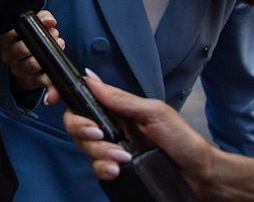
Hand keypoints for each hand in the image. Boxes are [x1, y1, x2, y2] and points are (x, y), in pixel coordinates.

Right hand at [0, 10, 63, 92]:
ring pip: (31, 65)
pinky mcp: (28, 80)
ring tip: (57, 48)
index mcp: (5, 38)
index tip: (40, 26)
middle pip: (22, 49)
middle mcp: (8, 54)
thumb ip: (41, 18)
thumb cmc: (27, 37)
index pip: (9, 33)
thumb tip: (50, 21)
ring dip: (47, 57)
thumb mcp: (32, 23)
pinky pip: (40, 80)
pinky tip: (56, 71)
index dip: (26, 29)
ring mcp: (17, 68)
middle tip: (54, 36)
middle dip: (41, 43)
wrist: (21, 57)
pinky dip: (50, 77)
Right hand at [59, 72, 212, 190]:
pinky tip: (117, 169)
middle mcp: (110, 125)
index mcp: (117, 107)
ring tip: (122, 157)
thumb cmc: (183, 140)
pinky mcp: (114, 166)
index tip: (55, 98)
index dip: (64, 95)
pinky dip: (103, 168)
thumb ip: (120, 98)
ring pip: (84, 146)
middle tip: (100, 134)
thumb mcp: (154, 112)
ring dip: (99, 152)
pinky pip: (95, 167)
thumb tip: (91, 79)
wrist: (199, 175)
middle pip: (76, 122)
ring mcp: (110, 147)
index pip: (83, 97)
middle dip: (83, 129)